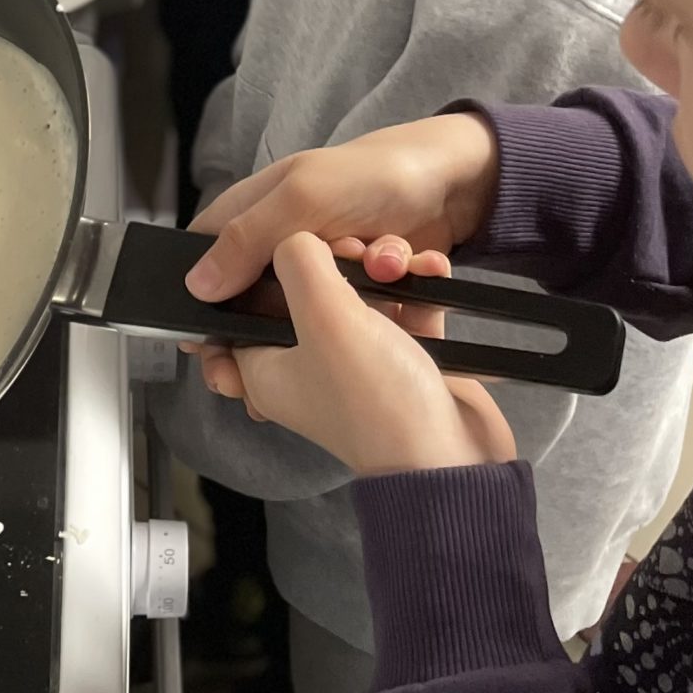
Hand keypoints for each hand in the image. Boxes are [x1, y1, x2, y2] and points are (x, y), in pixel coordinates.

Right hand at [185, 114, 498, 303]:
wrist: (455, 179)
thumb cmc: (375, 172)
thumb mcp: (303, 197)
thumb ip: (249, 237)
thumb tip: (197, 285)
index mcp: (256, 211)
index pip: (205, 257)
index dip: (201, 297)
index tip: (213, 340)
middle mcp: (284, 241)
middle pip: (255, 297)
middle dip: (280, 319)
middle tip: (304, 329)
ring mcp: (323, 265)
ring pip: (309, 310)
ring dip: (345, 302)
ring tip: (377, 273)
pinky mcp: (360, 286)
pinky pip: (355, 312)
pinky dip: (381, 303)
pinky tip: (402, 280)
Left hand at [195, 233, 516, 474]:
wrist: (452, 456)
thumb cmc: (378, 405)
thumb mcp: (323, 318)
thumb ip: (300, 263)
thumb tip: (296, 236)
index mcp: (267, 367)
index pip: (239, 309)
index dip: (257, 270)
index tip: (283, 247)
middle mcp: (308, 363)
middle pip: (306, 288)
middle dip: (335, 259)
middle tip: (353, 253)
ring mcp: (358, 360)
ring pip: (360, 291)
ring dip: (383, 269)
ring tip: (396, 263)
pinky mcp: (404, 355)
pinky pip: (404, 304)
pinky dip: (416, 287)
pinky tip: (428, 271)